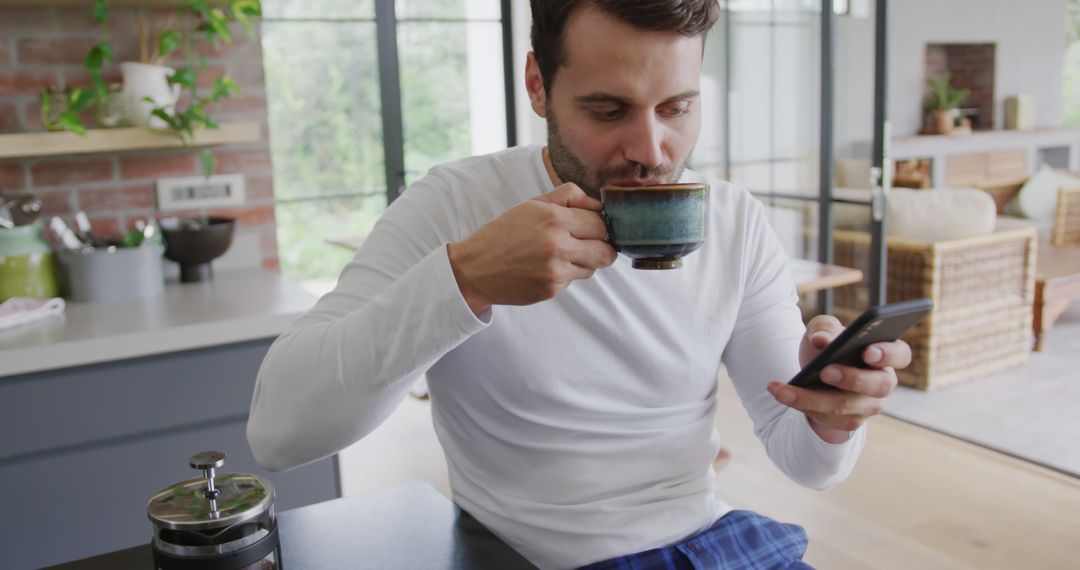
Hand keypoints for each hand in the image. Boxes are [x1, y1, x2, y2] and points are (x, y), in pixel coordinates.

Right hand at [448, 183, 616, 314]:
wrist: (475, 268)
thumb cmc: (504, 234)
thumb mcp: (532, 204)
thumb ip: (568, 196)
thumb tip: (598, 203)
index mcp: (554, 218)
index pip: (601, 223)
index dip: (598, 225)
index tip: (591, 227)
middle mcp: (558, 244)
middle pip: (606, 251)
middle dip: (600, 246)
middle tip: (586, 243)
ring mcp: (556, 270)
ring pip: (594, 267)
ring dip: (584, 261)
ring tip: (561, 255)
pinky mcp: (552, 289)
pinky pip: (574, 280)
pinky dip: (566, 274)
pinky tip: (546, 267)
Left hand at [766, 315, 912, 443]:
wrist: (813, 374)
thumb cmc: (826, 347)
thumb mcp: (822, 330)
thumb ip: (824, 328)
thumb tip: (822, 340)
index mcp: (884, 354)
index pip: (900, 355)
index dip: (888, 354)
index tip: (868, 351)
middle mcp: (883, 382)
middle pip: (879, 385)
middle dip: (851, 378)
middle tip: (825, 371)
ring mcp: (868, 406)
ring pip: (845, 406)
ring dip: (811, 398)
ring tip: (783, 389)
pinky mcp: (849, 422)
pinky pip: (828, 420)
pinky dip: (801, 406)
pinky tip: (781, 394)